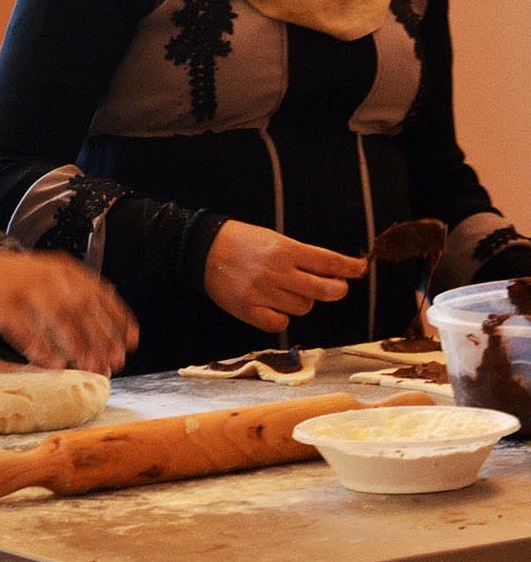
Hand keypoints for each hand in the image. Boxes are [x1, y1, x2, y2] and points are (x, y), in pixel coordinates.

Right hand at [0, 249, 138, 375]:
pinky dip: (43, 349)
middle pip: (83, 309)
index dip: (119, 319)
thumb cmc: (14, 282)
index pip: (100, 293)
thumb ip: (76, 296)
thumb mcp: (49, 277)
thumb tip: (110, 332)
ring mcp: (24, 290)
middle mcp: (48, 276)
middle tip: (113, 363)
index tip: (132, 342)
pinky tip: (56, 364)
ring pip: (60, 319)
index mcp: (64, 269)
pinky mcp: (3, 305)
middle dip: (102, 339)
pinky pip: (27, 331)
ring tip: (90, 368)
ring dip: (79, 347)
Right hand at [204, 219, 363, 332]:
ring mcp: (262, 293)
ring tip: (289, 291)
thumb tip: (332, 272)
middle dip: (337, 290)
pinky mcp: (248, 309)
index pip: (328, 261)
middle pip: (324, 290)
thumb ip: (300, 256)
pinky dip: (281, 317)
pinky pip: (280, 323)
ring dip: (302, 301)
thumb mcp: (273, 239)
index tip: (360, 269)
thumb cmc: (240, 241)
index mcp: (284, 250)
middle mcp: (276, 272)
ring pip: (303, 308)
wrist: (202, 249)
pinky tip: (274, 306)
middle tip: (335, 287)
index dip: (349, 267)